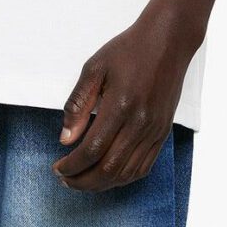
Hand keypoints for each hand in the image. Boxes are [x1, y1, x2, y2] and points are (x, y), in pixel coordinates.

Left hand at [53, 12, 196, 190]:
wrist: (168, 41)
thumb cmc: (128, 51)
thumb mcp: (93, 69)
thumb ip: (77, 105)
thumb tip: (66, 139)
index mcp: (120, 106)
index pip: (91, 150)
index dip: (71, 166)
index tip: (57, 167)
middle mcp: (140, 123)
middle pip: (108, 169)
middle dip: (82, 181)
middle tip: (65, 178)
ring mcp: (155, 130)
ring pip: (126, 173)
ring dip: (101, 184)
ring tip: (82, 180)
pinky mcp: (163, 132)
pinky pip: (144, 167)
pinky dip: (123, 178)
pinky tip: (107, 175)